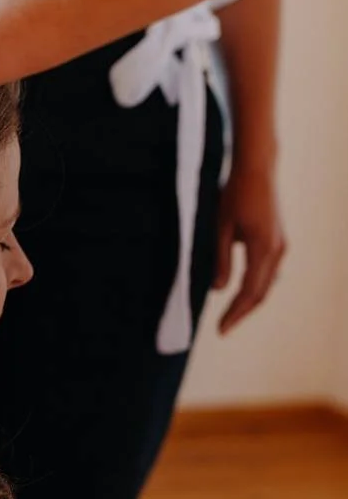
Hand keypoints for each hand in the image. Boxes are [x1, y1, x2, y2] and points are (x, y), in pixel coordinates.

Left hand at [213, 161, 286, 333]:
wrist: (257, 168)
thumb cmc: (235, 194)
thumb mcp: (221, 227)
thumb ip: (221, 259)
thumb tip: (218, 290)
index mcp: (262, 249)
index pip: (248, 292)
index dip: (234, 313)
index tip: (220, 330)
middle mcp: (277, 250)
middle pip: (260, 293)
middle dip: (241, 313)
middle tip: (223, 329)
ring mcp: (281, 246)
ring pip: (267, 284)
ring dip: (249, 301)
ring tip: (230, 315)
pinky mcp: (279, 240)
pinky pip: (269, 271)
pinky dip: (256, 286)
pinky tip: (243, 292)